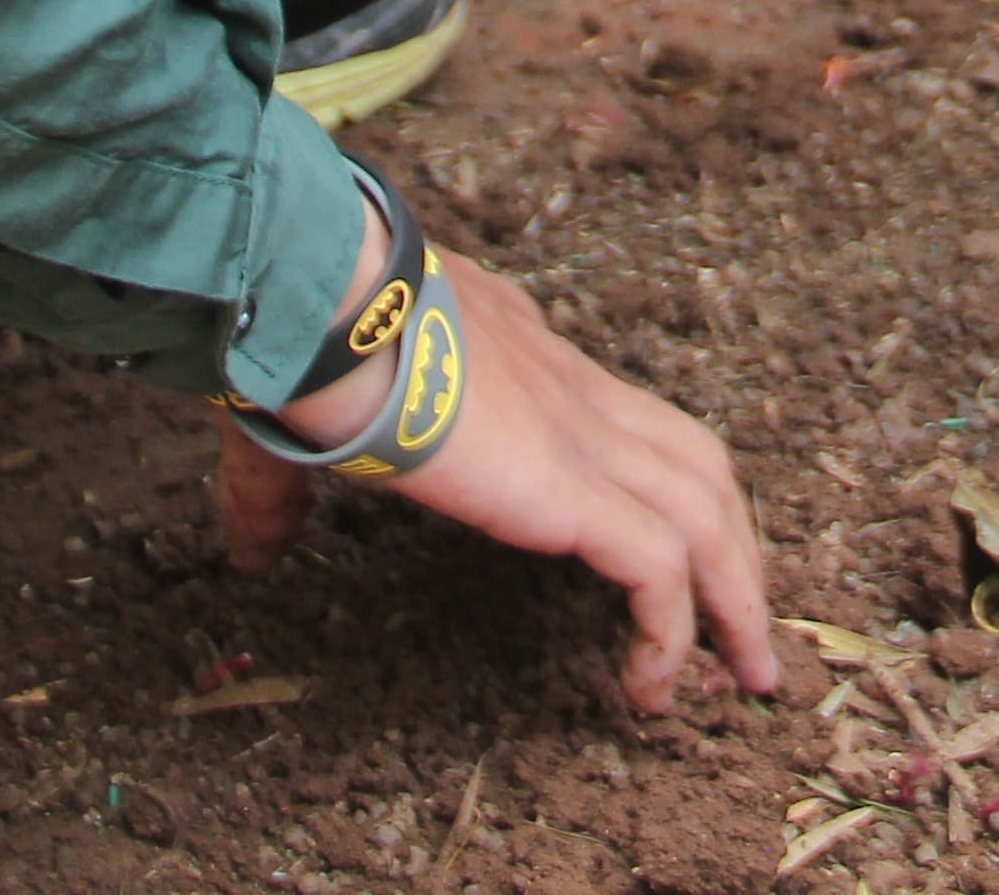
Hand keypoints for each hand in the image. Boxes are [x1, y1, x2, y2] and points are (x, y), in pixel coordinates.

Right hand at [214, 237, 775, 712]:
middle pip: (697, 463)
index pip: (622, 419)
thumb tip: (252, 550)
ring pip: (708, 511)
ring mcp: (583, 434)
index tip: (665, 556)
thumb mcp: (308, 423)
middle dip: (736, 547)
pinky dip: (674, 629)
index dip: (658, 486)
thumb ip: (288, 492)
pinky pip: (660, 566)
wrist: (329, 309)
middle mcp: (572, 390)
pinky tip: (652, 688)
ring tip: (745, 678)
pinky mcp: (572, 485)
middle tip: (746, 631)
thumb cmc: (310, 346)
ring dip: (737, 598)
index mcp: (524, 364)